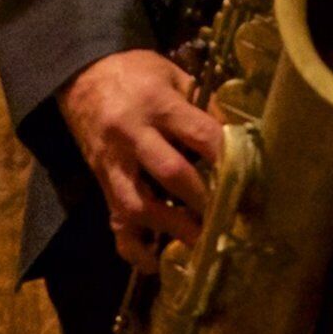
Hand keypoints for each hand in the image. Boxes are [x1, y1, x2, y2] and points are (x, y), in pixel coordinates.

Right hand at [60, 50, 224, 271]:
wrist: (81, 74)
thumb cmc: (135, 72)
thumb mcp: (172, 74)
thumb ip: (202, 106)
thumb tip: (235, 139)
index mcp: (157, 104)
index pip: (200, 134)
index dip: (228, 160)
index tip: (251, 181)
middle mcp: (133, 135)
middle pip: (171, 173)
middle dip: (204, 199)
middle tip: (231, 216)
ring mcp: (113, 162)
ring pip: (138, 204)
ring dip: (172, 227)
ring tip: (201, 241)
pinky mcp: (101, 181)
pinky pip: (114, 220)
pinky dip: (133, 246)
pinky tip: (154, 262)